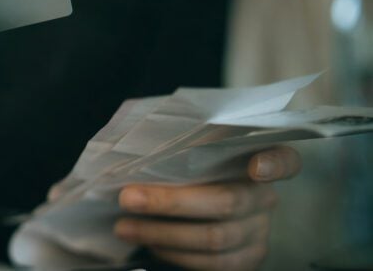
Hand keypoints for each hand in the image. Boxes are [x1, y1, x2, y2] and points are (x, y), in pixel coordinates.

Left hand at [115, 146, 301, 269]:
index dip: (274, 164)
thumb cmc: (187, 172)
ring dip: (162, 234)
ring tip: (124, 226)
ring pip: (215, 238)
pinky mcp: (247, 260)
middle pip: (226, 202)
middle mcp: (264, 199)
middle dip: (171, 202)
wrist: (195, 211)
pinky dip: (174, 254)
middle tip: (128, 198)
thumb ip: (181, 149)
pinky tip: (149, 244)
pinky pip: (212, 263)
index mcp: (257, 162)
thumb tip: (135, 150)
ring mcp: (258, 232)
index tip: (256, 167)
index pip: (284, 160)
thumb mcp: (189, 154)